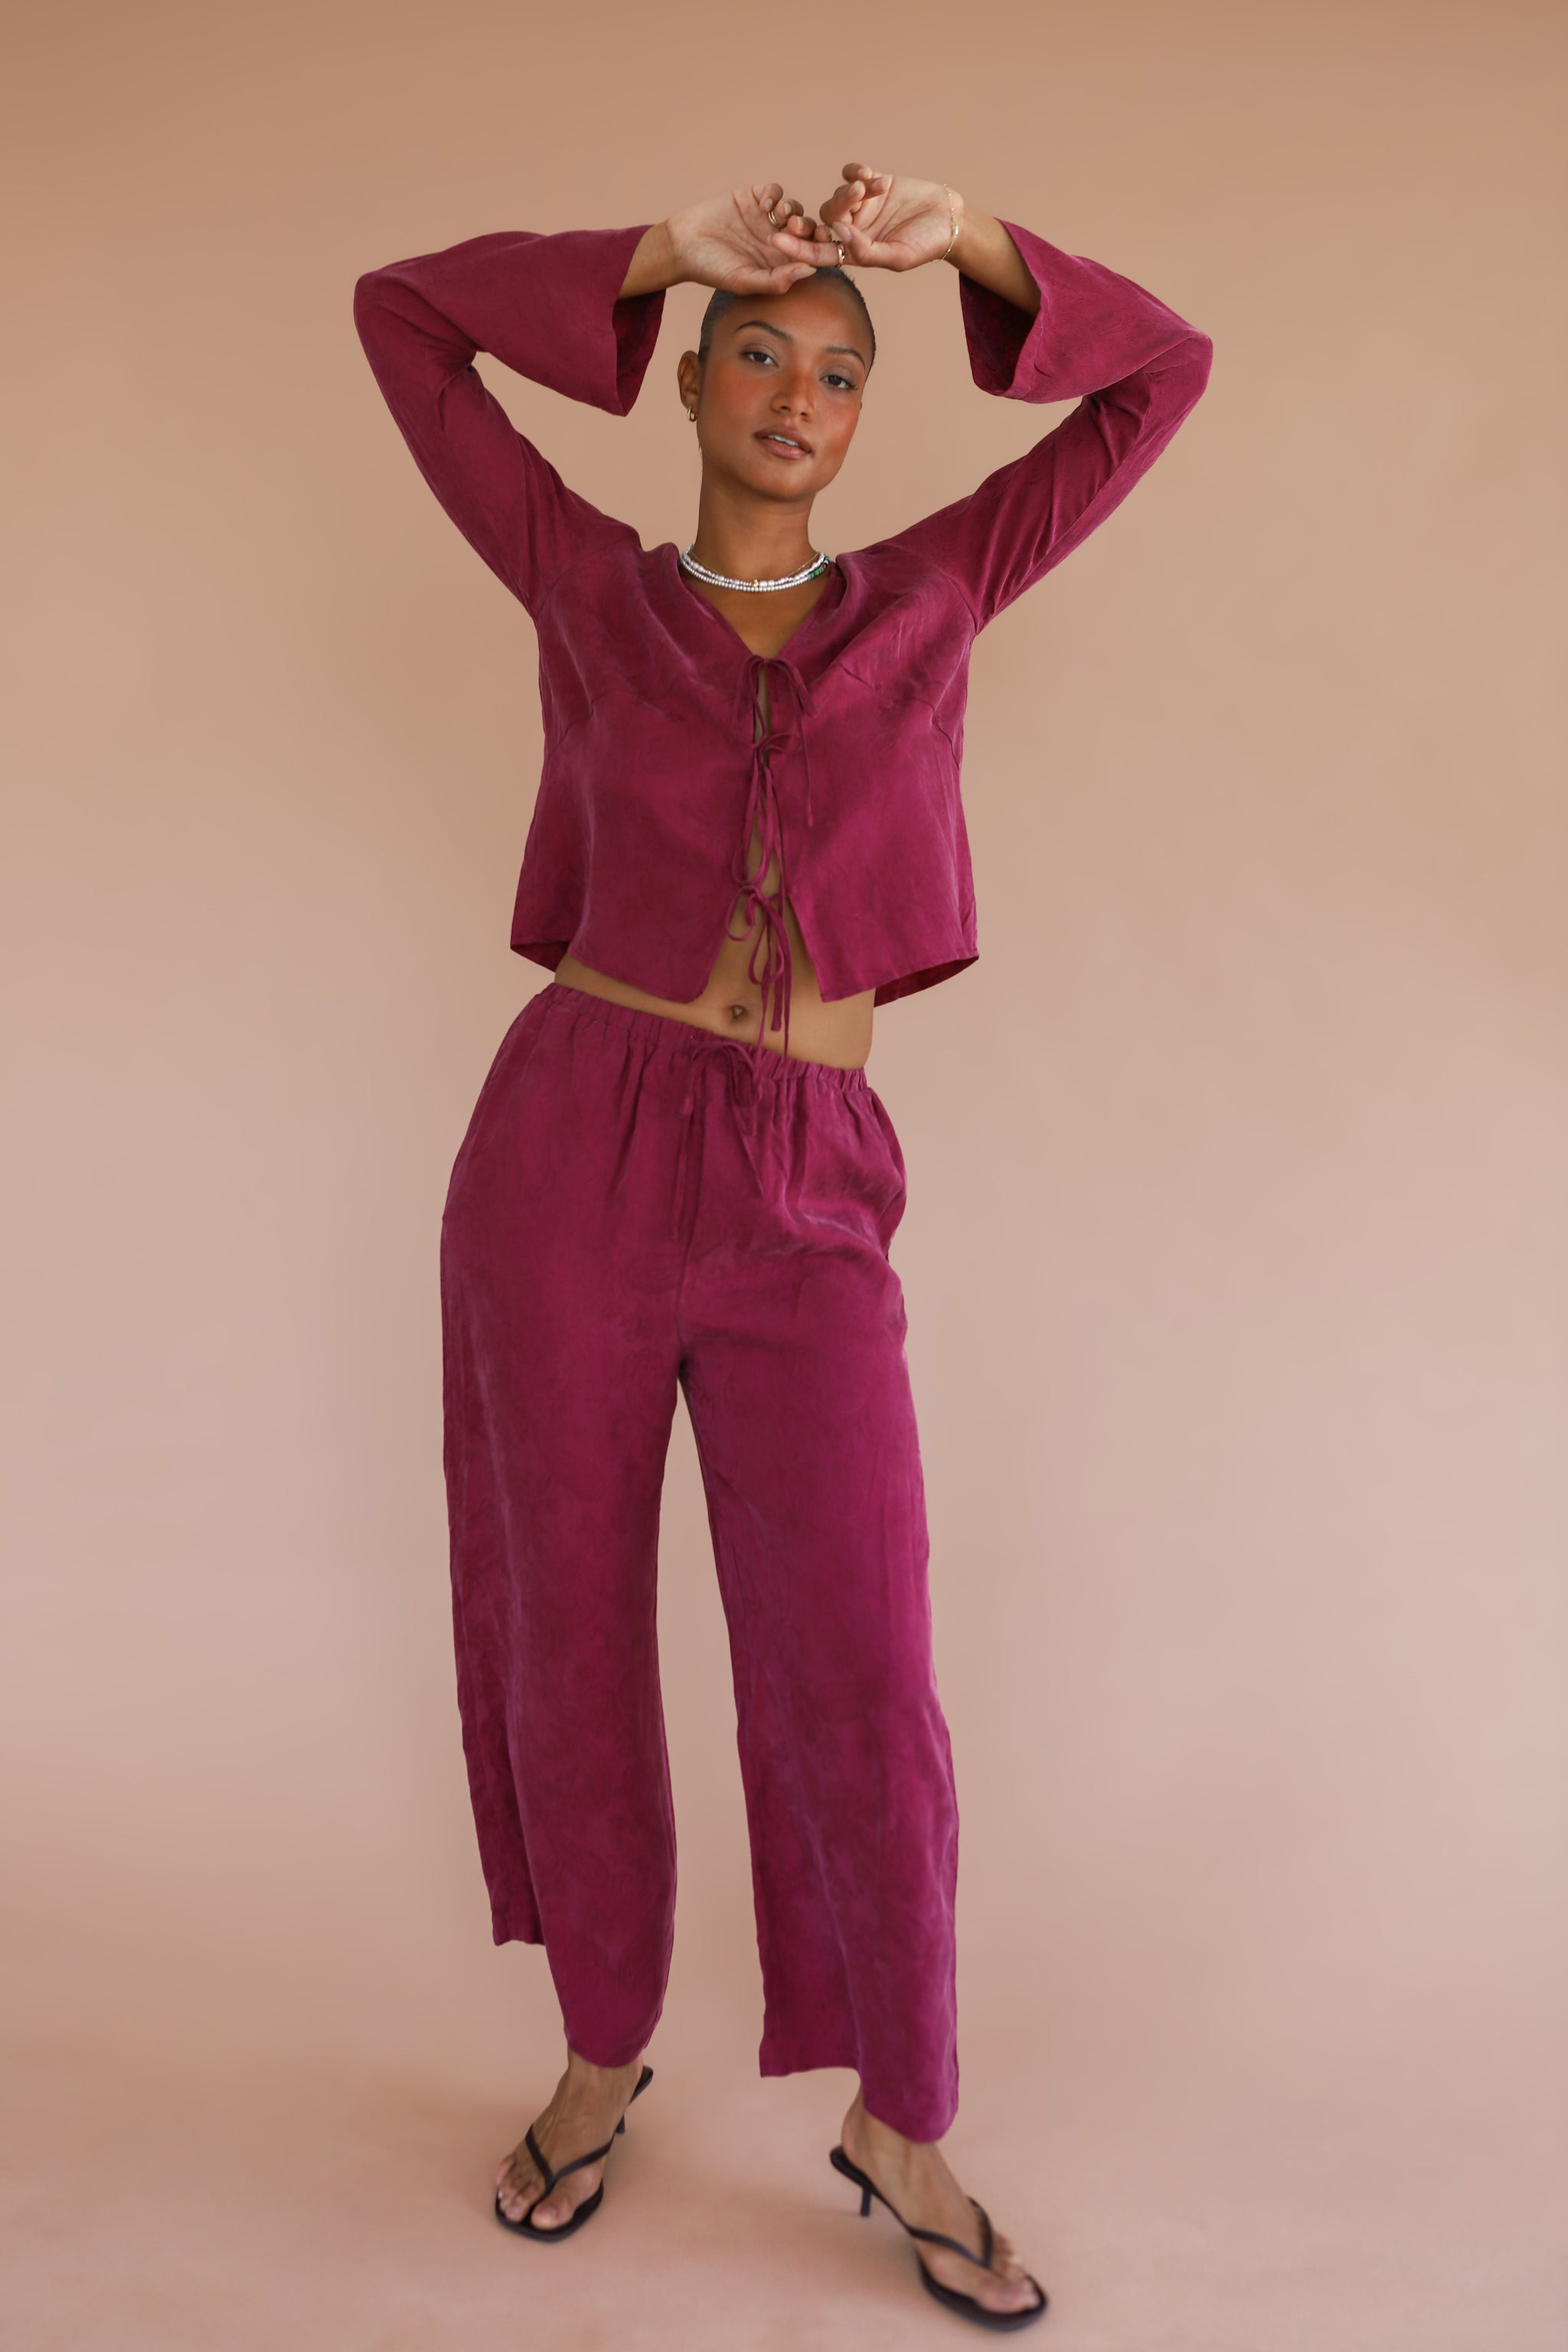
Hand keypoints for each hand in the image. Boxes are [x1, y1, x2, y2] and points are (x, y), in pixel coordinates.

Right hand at [664, 182, 826, 294]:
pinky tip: (765, 204)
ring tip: (782, 216)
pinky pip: (774, 192)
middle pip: (806, 231)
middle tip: (799, 228)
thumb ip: (777, 280)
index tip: (822, 245)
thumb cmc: (712, 270)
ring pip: (794, 209)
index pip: (809, 255)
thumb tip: (811, 270)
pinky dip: (774, 195)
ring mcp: (766, 218)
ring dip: (793, 211)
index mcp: (780, 263)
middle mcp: (777, 240)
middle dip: (808, 229)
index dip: (820, 249)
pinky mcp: (753, 197)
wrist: (682, 244)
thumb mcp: (744, 281)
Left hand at [803, 163, 963, 272]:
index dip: (797, 247)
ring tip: (875, 187)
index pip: (819, 251)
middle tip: (837, 201)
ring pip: (839, 195)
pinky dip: (855, 172)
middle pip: (826, 218)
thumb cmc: (926, 244)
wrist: (949, 218)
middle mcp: (853, 228)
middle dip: (829, 210)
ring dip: (852, 189)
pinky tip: (868, 174)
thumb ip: (866, 250)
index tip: (776, 239)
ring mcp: (861, 205)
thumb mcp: (898, 256)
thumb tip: (837, 233)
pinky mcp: (871, 183)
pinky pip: (851, 174)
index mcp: (855, 252)